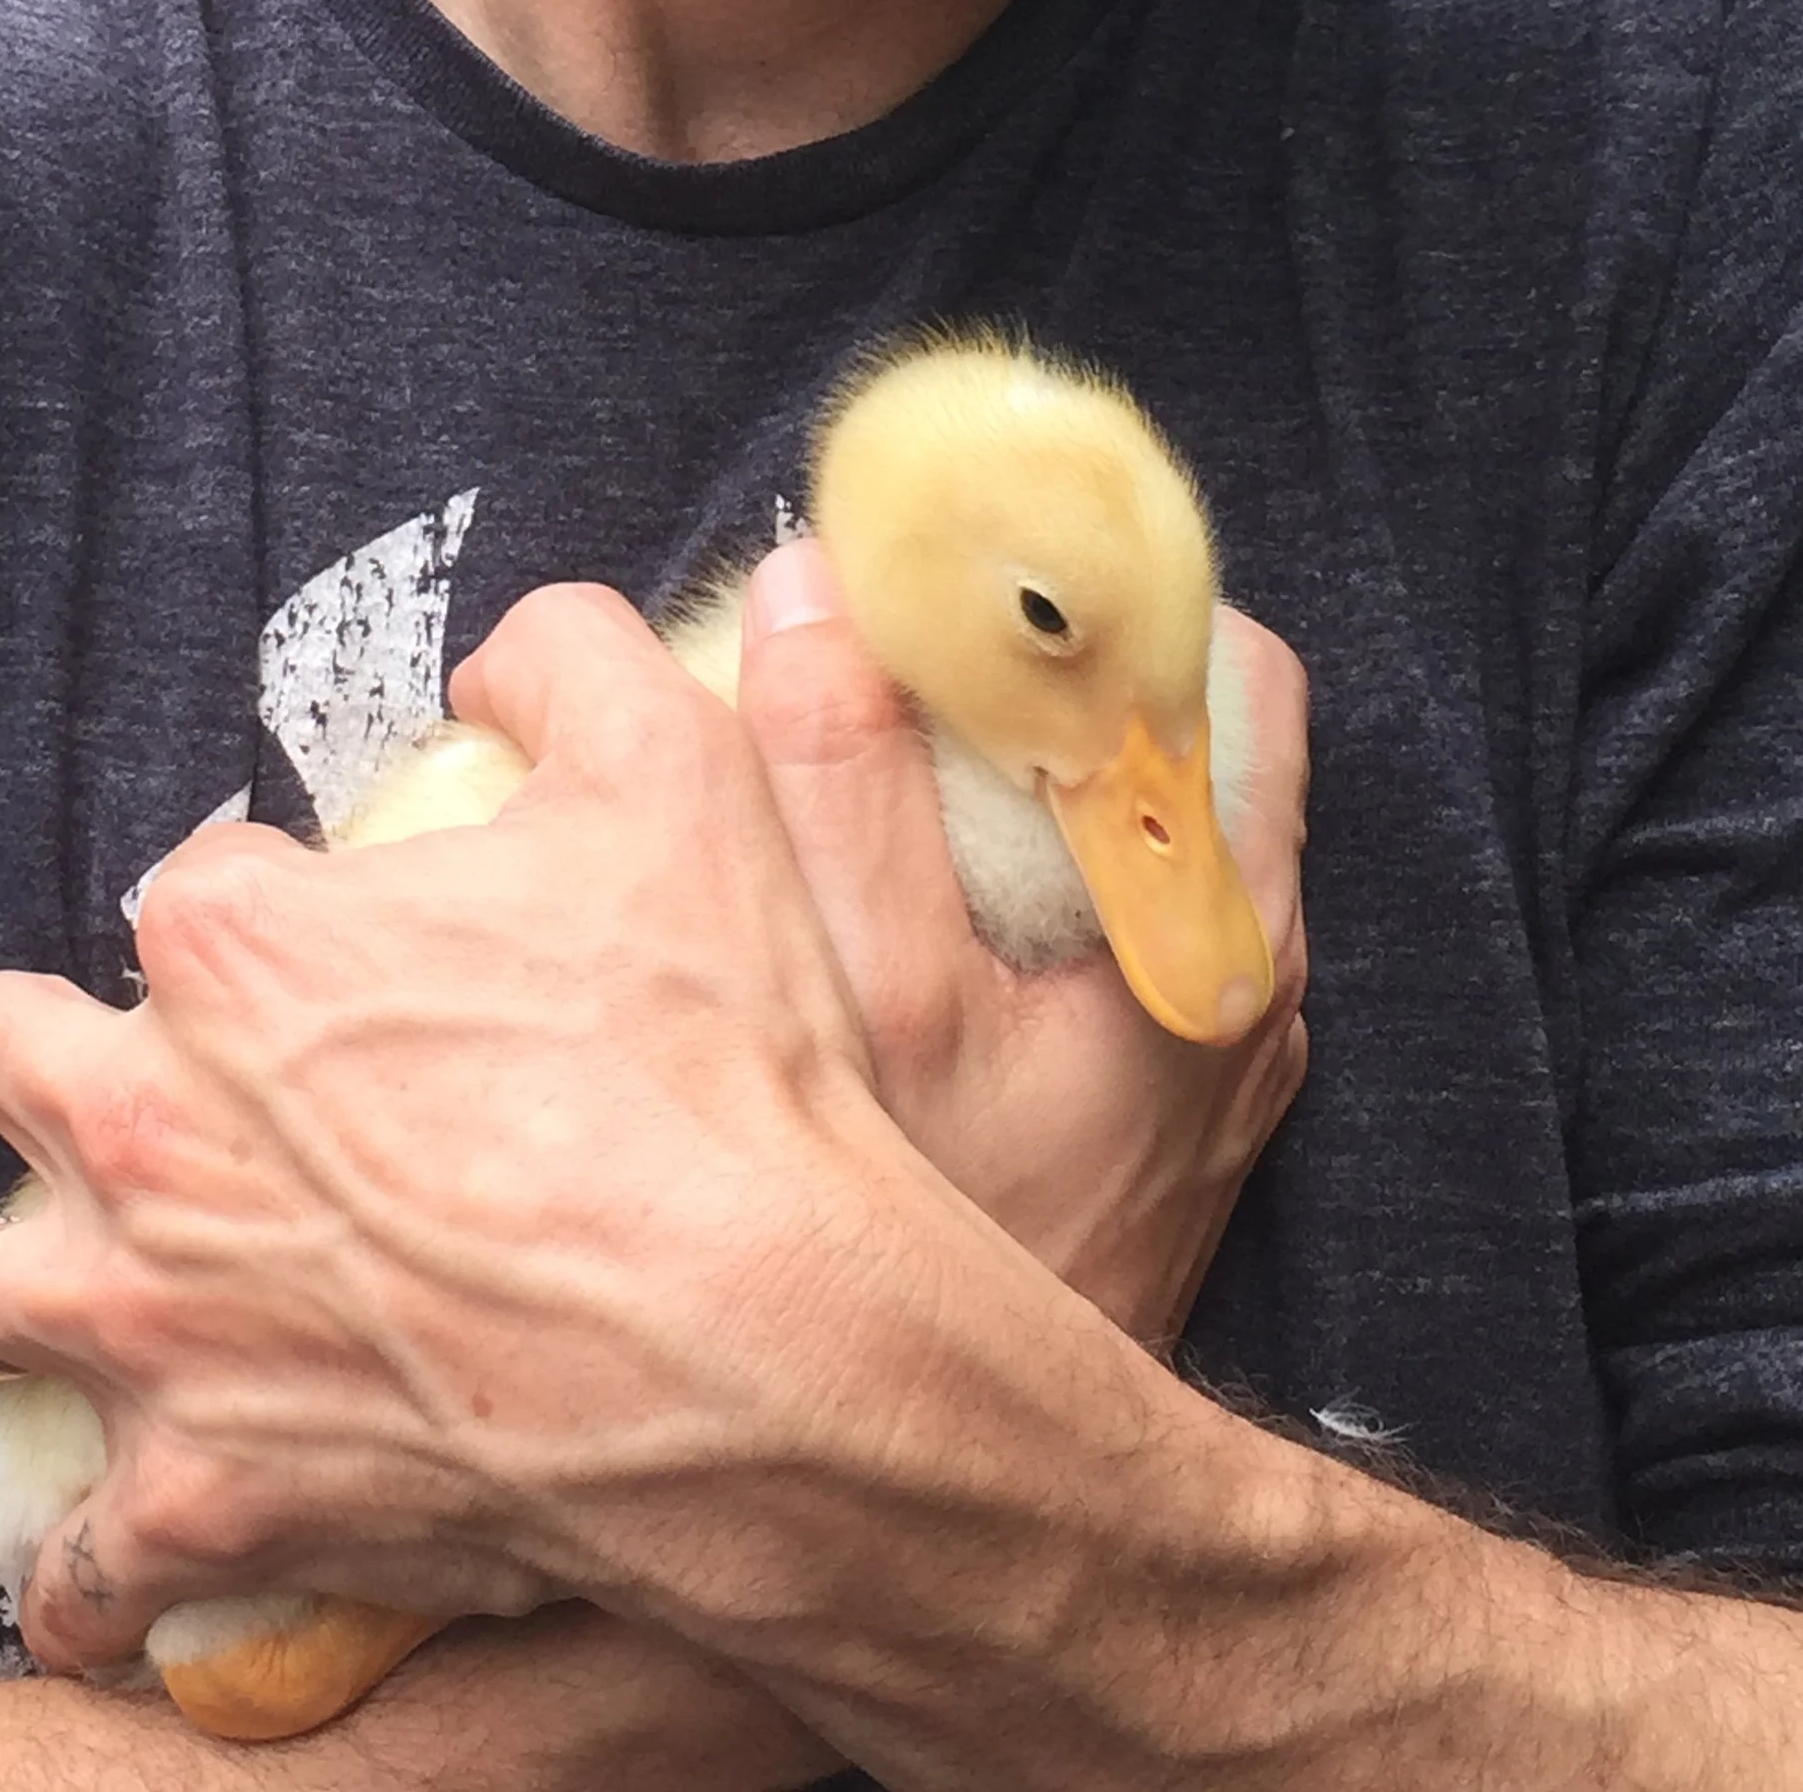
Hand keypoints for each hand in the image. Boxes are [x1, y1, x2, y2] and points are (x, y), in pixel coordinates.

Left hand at [0, 588, 915, 1676]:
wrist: (765, 1338)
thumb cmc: (710, 1058)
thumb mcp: (675, 771)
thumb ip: (568, 659)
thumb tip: (508, 652)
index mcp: (234, 948)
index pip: (180, 896)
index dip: (255, 916)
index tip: (322, 955)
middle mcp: (148, 1125)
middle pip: (8, 1062)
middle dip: (56, 1064)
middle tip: (143, 1088)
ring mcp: (156, 1322)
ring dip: (6, 1279)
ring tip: (66, 1284)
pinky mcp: (204, 1495)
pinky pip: (82, 1562)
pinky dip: (93, 1565)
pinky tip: (120, 1557)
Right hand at [729, 541, 1309, 1348]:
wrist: (964, 1481)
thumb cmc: (929, 1246)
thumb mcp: (871, 999)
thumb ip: (838, 782)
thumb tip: (811, 589)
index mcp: (1217, 916)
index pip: (1224, 666)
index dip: (1093, 586)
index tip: (953, 567)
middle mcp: (1238, 960)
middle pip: (1165, 727)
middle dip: (1024, 666)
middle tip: (879, 647)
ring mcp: (1203, 1026)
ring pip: (1122, 817)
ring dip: (1003, 763)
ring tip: (864, 750)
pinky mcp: (1156, 1079)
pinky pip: (1092, 903)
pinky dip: (1003, 858)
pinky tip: (889, 879)